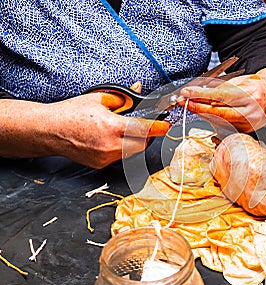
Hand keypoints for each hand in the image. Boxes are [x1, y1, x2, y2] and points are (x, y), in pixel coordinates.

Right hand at [0, 92, 170, 168]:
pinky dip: (122, 148)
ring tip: (124, 131)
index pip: (143, 129)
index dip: (158, 128)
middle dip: (146, 136)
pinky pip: (119, 157)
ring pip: (131, 152)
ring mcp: (105, 157)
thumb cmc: (70, 114)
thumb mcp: (97, 98)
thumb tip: (137, 89)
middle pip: (142, 144)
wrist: (49, 131)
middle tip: (145, 127)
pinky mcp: (100, 164)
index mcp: (111, 126)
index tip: (167, 126)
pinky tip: (112, 139)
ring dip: (134, 142)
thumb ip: (122, 97)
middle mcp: (110, 145)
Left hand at [178, 67, 265, 132]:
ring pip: (218, 121)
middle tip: (183, 101)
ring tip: (190, 104)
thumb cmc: (255, 87)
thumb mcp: (238, 81)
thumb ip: (219, 88)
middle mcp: (250, 113)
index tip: (186, 92)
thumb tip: (196, 92)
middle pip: (217, 113)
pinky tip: (204, 113)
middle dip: (197, 107)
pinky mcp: (245, 132)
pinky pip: (223, 128)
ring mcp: (248, 125)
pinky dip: (211, 120)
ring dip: (202, 114)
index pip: (220, 97)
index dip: (200, 95)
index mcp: (250, 96)